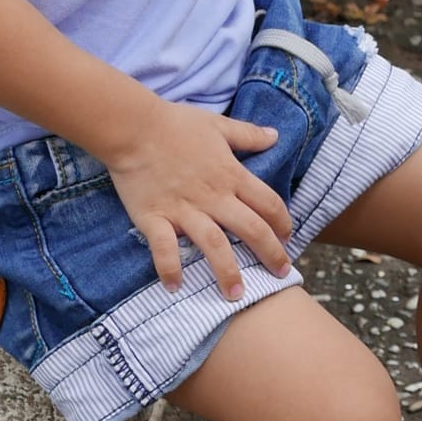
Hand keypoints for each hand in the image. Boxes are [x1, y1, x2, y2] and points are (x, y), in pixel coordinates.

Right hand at [104, 97, 291, 295]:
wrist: (133, 128)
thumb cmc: (177, 124)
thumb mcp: (219, 125)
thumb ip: (248, 135)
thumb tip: (275, 136)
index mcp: (231, 175)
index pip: (268, 203)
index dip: (283, 222)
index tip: (288, 237)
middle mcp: (213, 197)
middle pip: (251, 229)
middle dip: (270, 253)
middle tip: (282, 273)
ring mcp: (183, 210)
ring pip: (214, 246)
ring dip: (227, 272)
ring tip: (236, 296)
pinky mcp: (154, 218)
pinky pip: (164, 249)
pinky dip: (169, 269)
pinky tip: (174, 287)